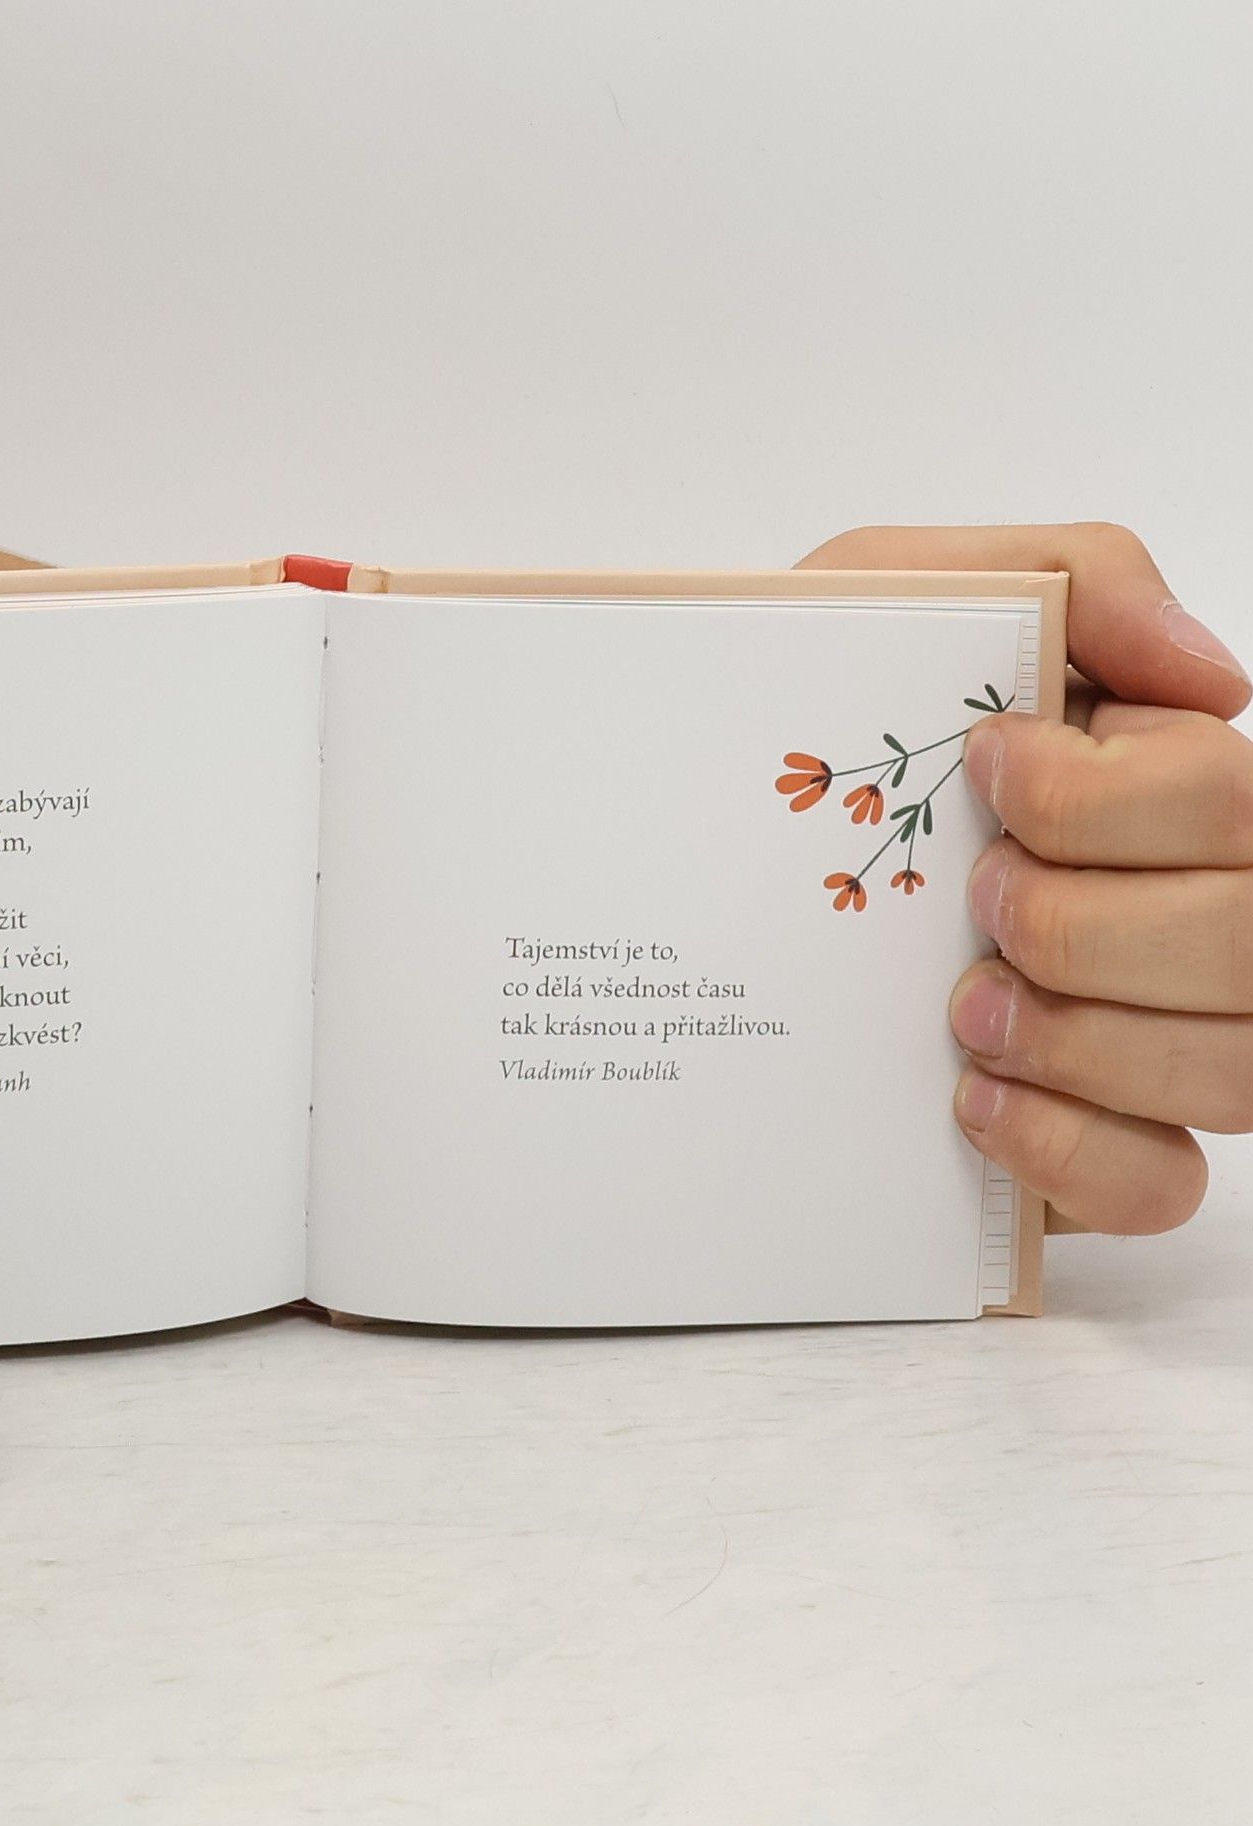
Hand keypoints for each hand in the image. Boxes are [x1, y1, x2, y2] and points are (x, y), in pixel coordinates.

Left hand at [801, 523, 1250, 1233]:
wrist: (696, 838)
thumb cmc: (816, 705)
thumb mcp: (904, 591)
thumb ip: (1078, 576)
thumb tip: (1222, 679)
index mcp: (1162, 784)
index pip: (1229, 802)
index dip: (1109, 801)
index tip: (992, 774)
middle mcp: (1184, 909)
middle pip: (1247, 939)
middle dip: (1086, 925)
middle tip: (975, 903)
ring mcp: (1152, 1034)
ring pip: (1236, 1069)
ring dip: (1086, 1040)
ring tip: (960, 1012)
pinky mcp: (1092, 1141)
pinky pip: (1161, 1182)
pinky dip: (1073, 1148)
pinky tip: (971, 1101)